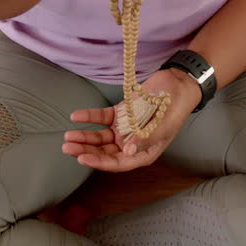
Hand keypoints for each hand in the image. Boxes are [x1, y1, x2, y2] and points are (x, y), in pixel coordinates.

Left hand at [62, 68, 200, 171]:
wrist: (178, 83)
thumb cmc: (175, 108)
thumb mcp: (163, 126)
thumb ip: (146, 140)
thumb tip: (128, 153)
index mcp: (143, 152)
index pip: (118, 163)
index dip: (100, 162)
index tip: (83, 158)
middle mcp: (131, 143)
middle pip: (105, 151)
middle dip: (86, 150)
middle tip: (68, 147)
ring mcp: (124, 128)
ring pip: (100, 137)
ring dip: (84, 137)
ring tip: (68, 136)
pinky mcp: (120, 113)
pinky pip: (101, 118)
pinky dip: (89, 117)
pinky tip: (76, 116)